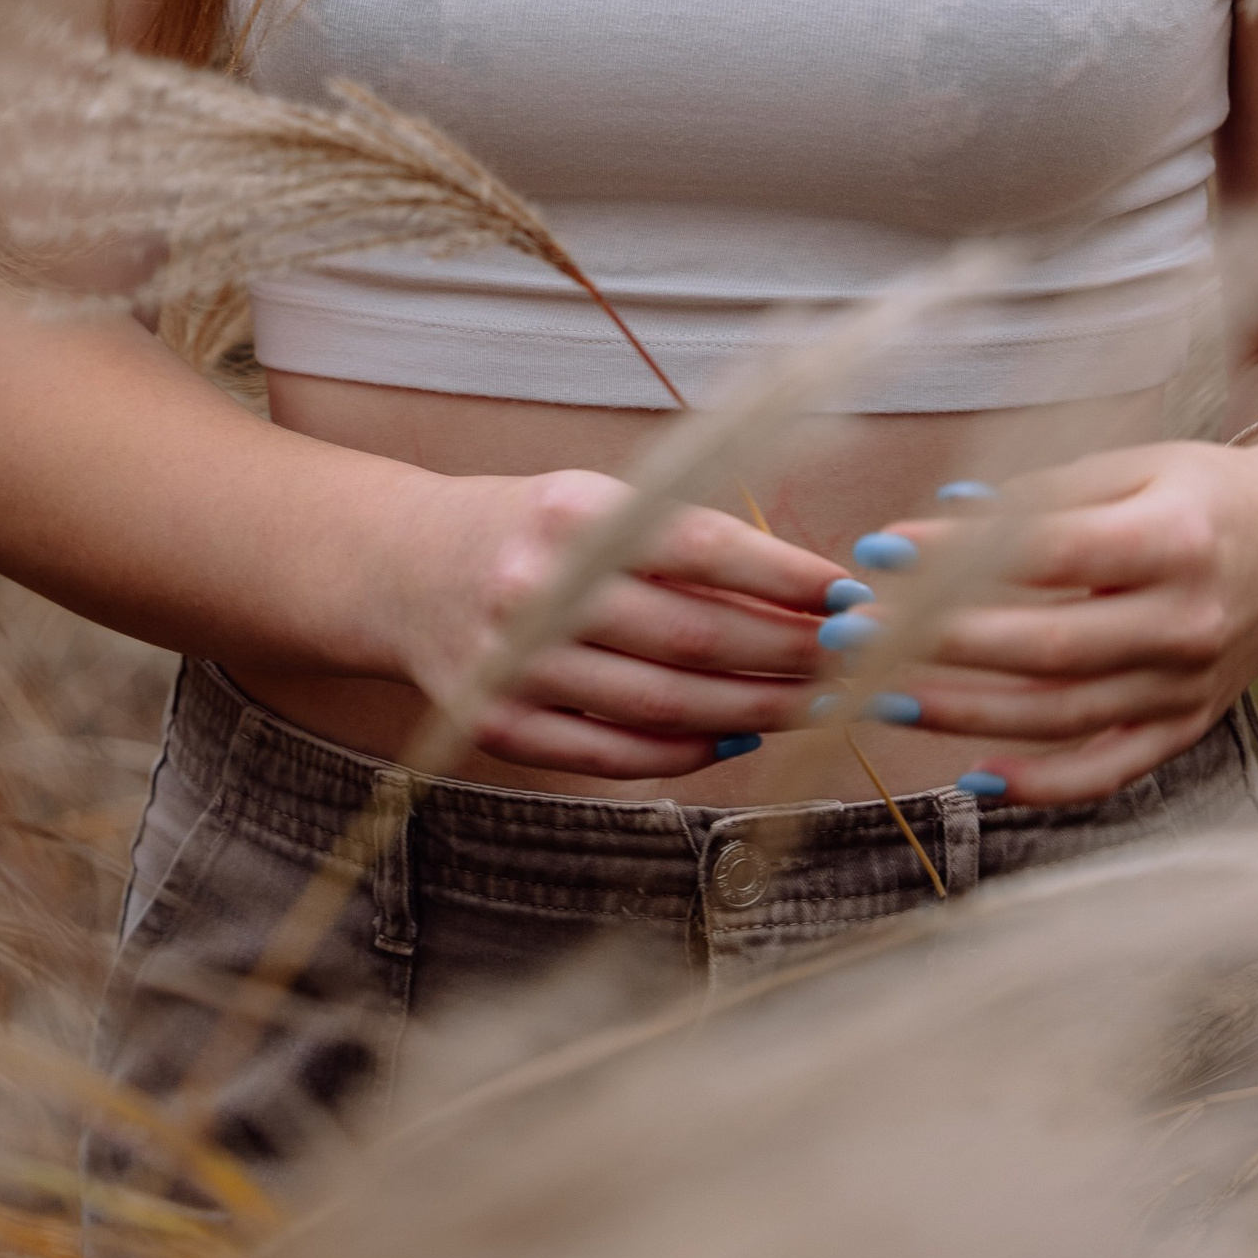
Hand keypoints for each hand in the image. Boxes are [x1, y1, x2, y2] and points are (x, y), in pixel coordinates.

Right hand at [382, 465, 840, 779]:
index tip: (848, 595)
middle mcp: (537, 590)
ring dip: (752, 711)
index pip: (701, 549)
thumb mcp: (599, 503)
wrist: (406, 567)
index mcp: (570, 515)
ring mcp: (514, 665)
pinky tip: (732, 737)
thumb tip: (803, 595)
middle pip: (691, 639)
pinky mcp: (499, 725)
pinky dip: (683, 751)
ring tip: (812, 705)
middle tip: (851, 662)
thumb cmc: (533, 530)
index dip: (784, 577)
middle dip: (786, 655)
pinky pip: (610, 753)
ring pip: (661, 705)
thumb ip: (684, 541)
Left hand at [839, 429, 1257, 806]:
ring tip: (882, 694)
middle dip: (938, 644)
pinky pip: (1107, 771)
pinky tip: (973, 777)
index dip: (958, 558)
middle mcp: (1187, 622)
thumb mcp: (1134, 466)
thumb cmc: (1200, 494)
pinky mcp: (1186, 729)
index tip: (878, 552)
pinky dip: (1041, 784)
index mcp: (1175, 539)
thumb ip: (1042, 495)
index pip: (1047, 554)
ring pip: (1062, 715)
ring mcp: (1189, 688)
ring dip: (964, 711)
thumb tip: (942, 522)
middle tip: (853, 635)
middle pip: (1046, 648)